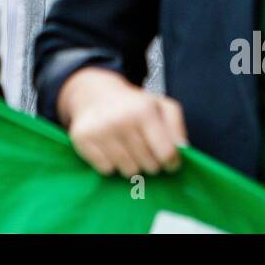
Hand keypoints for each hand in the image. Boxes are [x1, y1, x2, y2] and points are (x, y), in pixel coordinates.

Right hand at [57, 67, 187, 177]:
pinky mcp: (82, 138)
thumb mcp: (160, 105)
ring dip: (131, 164)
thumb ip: (176, 125)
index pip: (166, 153)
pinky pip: (106, 170)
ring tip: (127, 149)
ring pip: (128, 171)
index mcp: (144, 110)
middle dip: (150, 162)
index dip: (171, 162)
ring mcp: (100, 130)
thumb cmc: (133, 104)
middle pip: (148, 166)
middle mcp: (121, 119)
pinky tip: (110, 149)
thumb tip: (182, 149)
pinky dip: (111, 164)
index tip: (169, 161)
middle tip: (144, 150)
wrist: (94, 93)